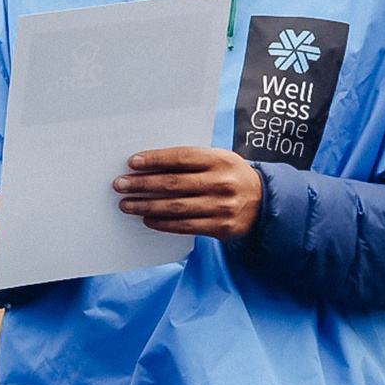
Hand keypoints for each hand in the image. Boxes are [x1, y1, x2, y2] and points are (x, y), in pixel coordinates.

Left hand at [114, 146, 261, 238]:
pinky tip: (146, 219)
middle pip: (173, 183)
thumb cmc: (230, 176)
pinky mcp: (220, 227)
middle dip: (142, 184)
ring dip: (146, 206)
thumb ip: (190, 161)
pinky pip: (184, 226)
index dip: (155, 159)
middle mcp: (222, 182)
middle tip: (120, 185)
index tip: (132, 162)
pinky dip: (162, 223)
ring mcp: (222, 206)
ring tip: (126, 204)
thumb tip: (148, 165)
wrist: (264, 202)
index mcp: (220, 160)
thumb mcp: (219, 160)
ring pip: (175, 207)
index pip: (181, 158)